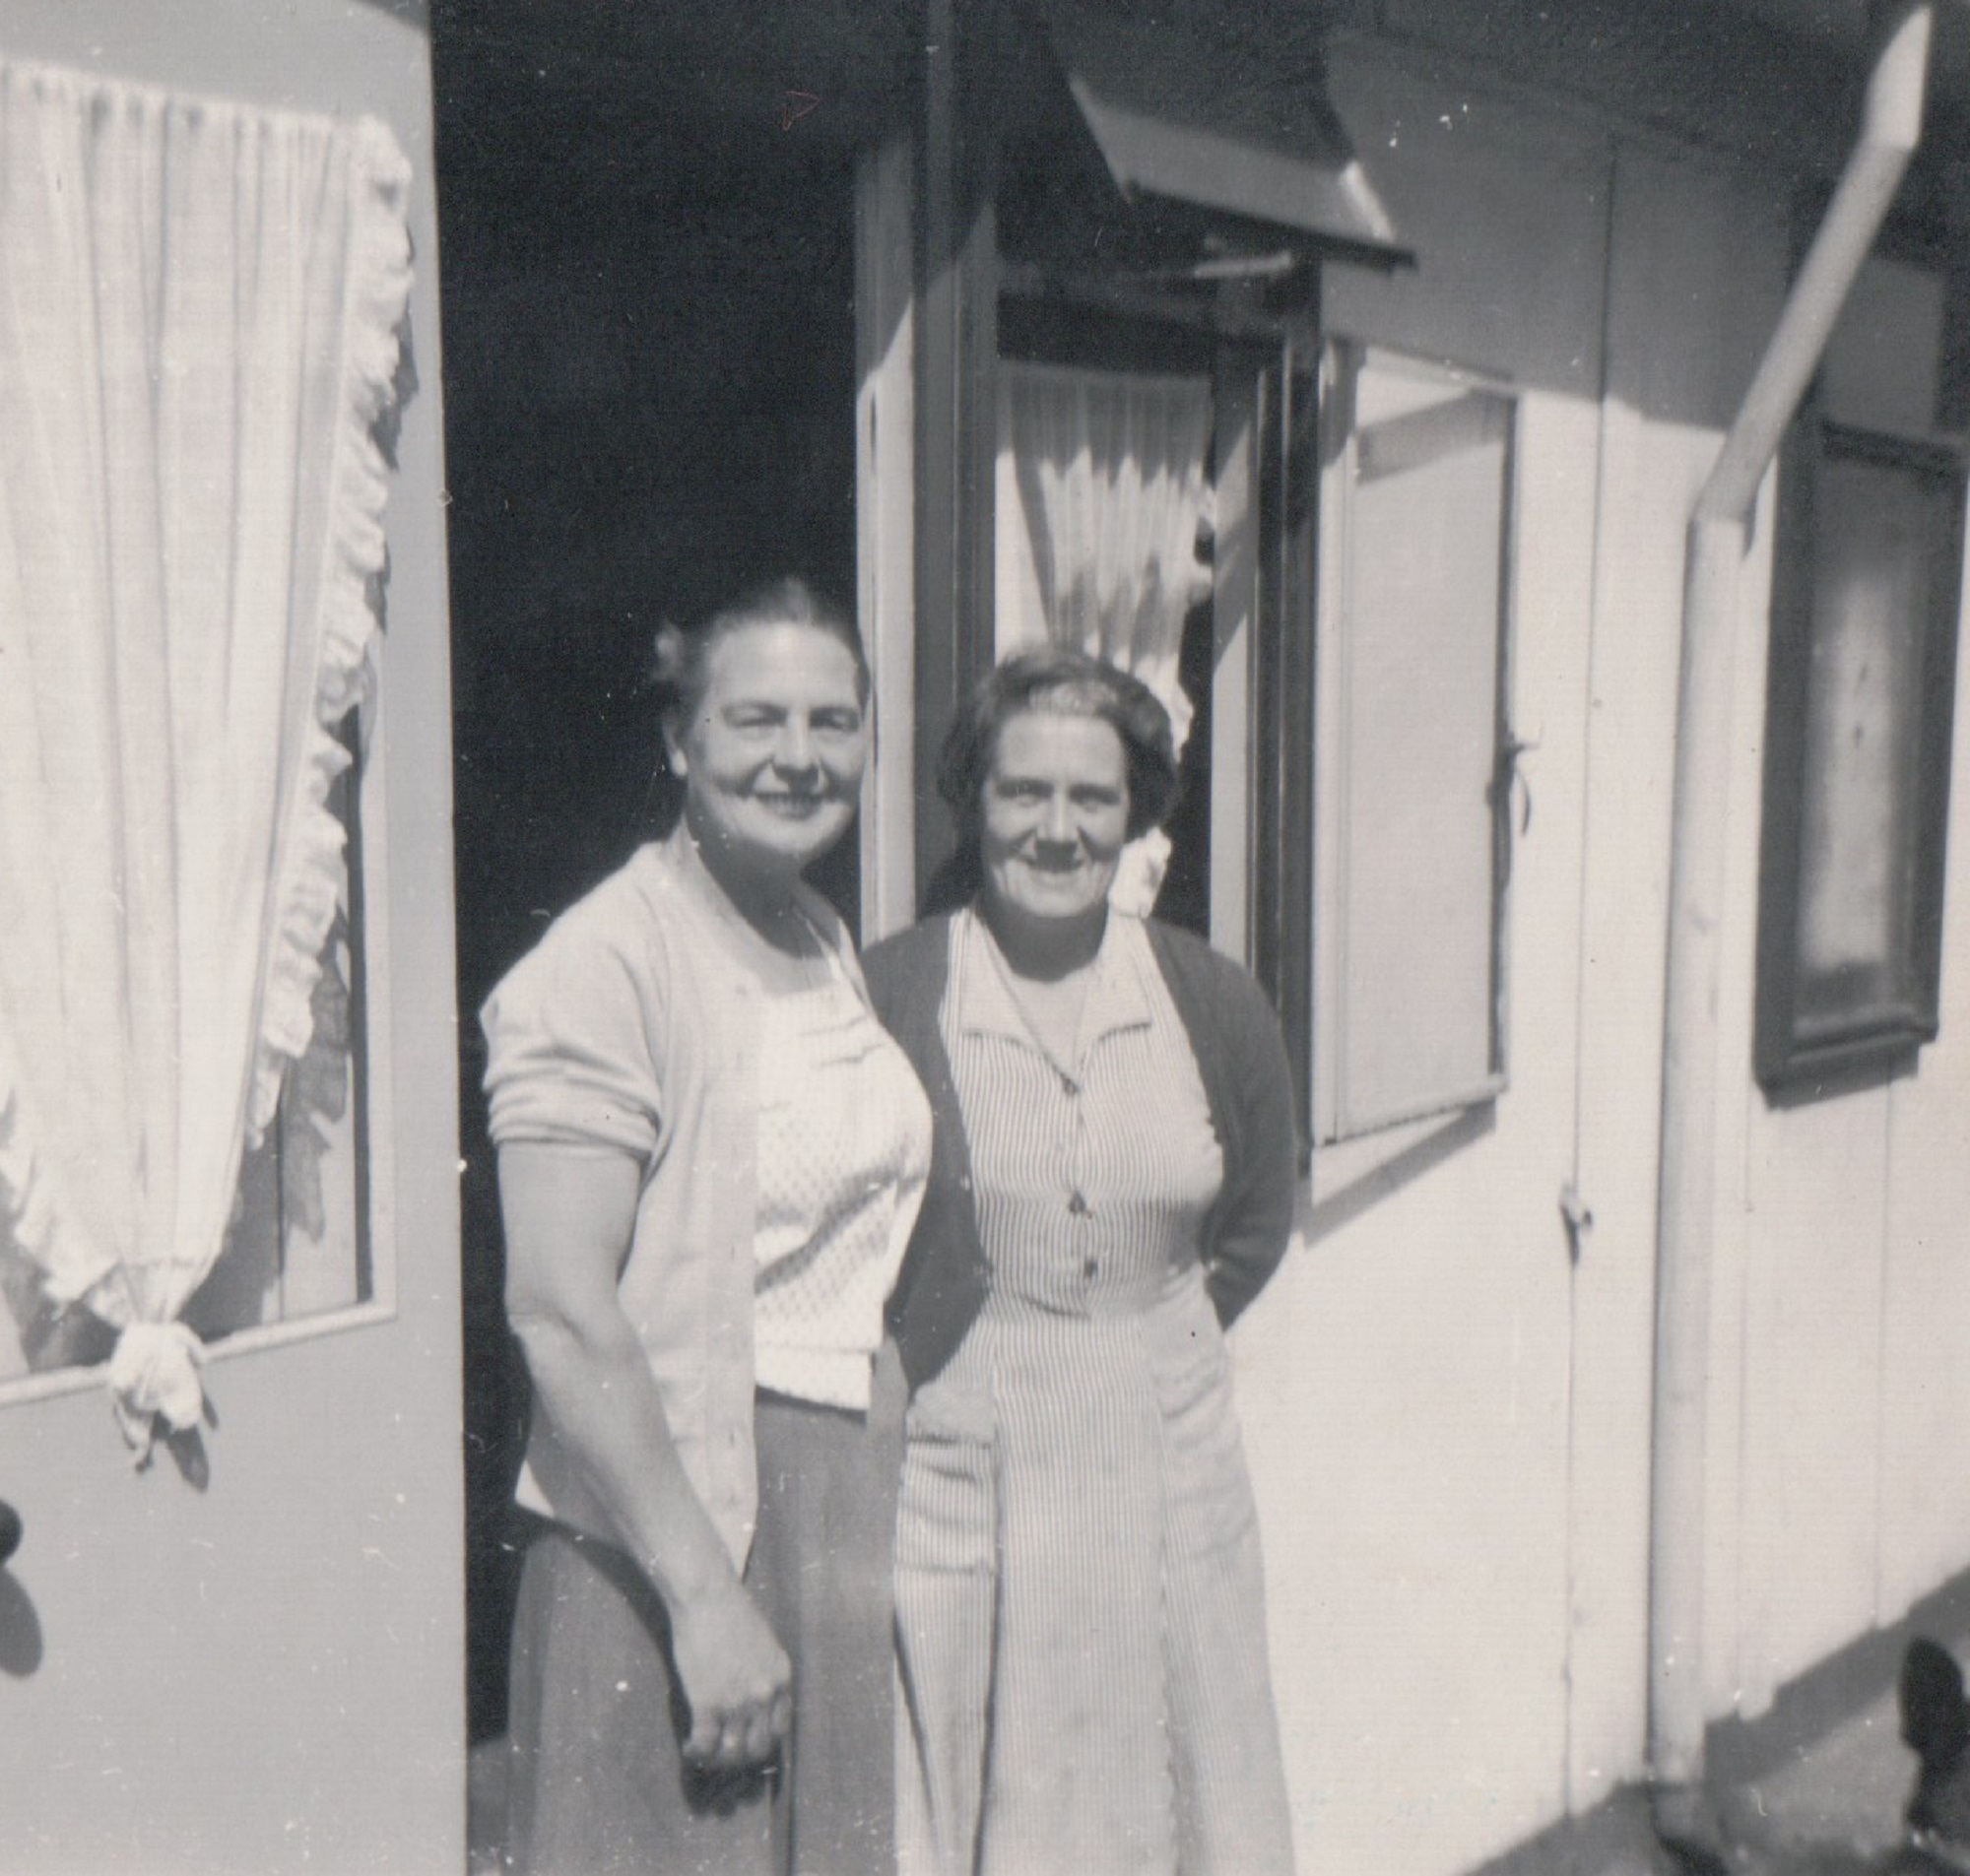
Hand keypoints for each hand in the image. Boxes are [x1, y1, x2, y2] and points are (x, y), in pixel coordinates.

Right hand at [667, 1573, 792, 1769]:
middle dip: (740, 1759)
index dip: (763, 1743)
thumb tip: (755, 1701)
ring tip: (704, 1754)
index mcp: (782, 1678)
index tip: (747, 1744)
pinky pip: (705, 1745)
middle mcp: (765, 1695)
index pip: (781, 1729)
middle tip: (723, 1755)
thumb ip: (764, 1673)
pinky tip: (689, 1748)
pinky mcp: (709, 1703)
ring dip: (716, 1761)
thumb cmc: (730, 1612)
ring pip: (732, 1753)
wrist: (707, 1597)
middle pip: (759, 1748)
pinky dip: (696, 1753)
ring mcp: (738, 1702)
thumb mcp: (764, 1643)